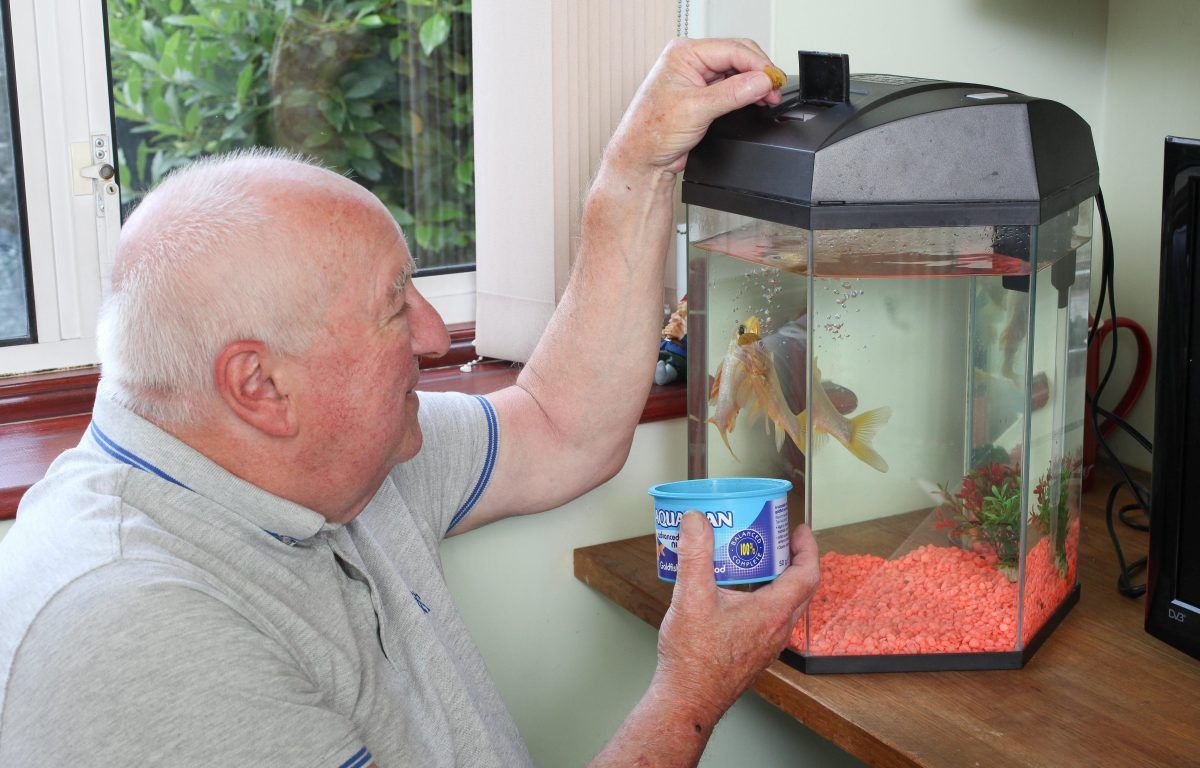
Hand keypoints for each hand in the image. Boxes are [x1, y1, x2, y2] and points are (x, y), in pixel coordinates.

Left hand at [606, 38, 783, 178]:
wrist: (642, 158)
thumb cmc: (651, 132)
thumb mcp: (697, 109)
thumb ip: (732, 93)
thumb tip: (760, 81)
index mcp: (683, 53)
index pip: (732, 49)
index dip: (757, 64)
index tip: (773, 80)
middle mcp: (690, 61)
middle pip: (737, 56)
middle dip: (758, 73)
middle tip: (774, 90)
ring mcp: (697, 77)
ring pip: (737, 71)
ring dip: (754, 84)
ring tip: (768, 98)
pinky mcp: (702, 94)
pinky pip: (731, 86)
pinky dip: (746, 93)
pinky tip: (756, 101)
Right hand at [654, 511, 819, 722]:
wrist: (687, 700)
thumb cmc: (693, 660)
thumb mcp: (690, 597)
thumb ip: (694, 555)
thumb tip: (697, 522)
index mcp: (771, 614)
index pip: (807, 575)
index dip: (808, 548)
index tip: (799, 530)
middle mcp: (775, 630)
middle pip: (798, 588)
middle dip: (790, 559)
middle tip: (773, 540)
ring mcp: (766, 644)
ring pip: (782, 604)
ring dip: (774, 579)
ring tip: (749, 560)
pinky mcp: (753, 652)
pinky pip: (767, 618)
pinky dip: (759, 597)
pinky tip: (731, 593)